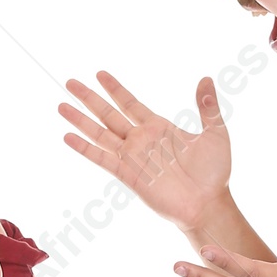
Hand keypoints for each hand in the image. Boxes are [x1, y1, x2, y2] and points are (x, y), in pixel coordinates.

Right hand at [59, 71, 230, 232]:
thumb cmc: (214, 173)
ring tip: (61, 105)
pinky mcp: (128, 174)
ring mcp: (132, 157)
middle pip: (108, 114)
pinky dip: (84, 148)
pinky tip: (68, 137)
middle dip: (89, 98)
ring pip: (100, 133)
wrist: (208, 203)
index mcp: (158, 127)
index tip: (100, 74)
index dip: (115, 89)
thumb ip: (207, 106)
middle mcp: (140, 140)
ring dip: (80, 120)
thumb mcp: (215, 133)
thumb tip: (206, 78)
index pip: (130, 103)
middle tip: (69, 82)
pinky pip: (102, 158)